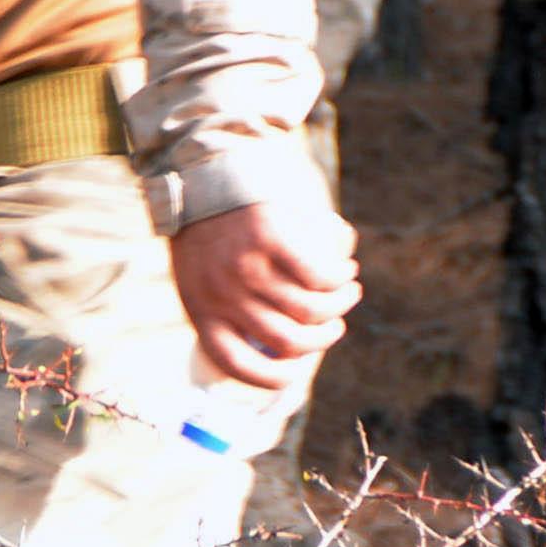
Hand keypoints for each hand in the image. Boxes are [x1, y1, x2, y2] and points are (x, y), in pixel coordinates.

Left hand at [167, 142, 357, 394]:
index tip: (297, 370)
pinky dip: (339, 277)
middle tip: (335, 324)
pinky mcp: (269, 235)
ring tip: (348, 292)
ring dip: (340, 305)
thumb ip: (220, 304)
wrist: (199, 168)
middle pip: (289, 340)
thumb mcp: (197, 273)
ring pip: (311, 309)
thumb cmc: (205, 226)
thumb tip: (264, 342)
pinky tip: (345, 270)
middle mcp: (222, 294)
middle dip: (323, 338)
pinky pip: (318, 273)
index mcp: (200, 309)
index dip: (274, 378)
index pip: (237, 364)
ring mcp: (245, 265)